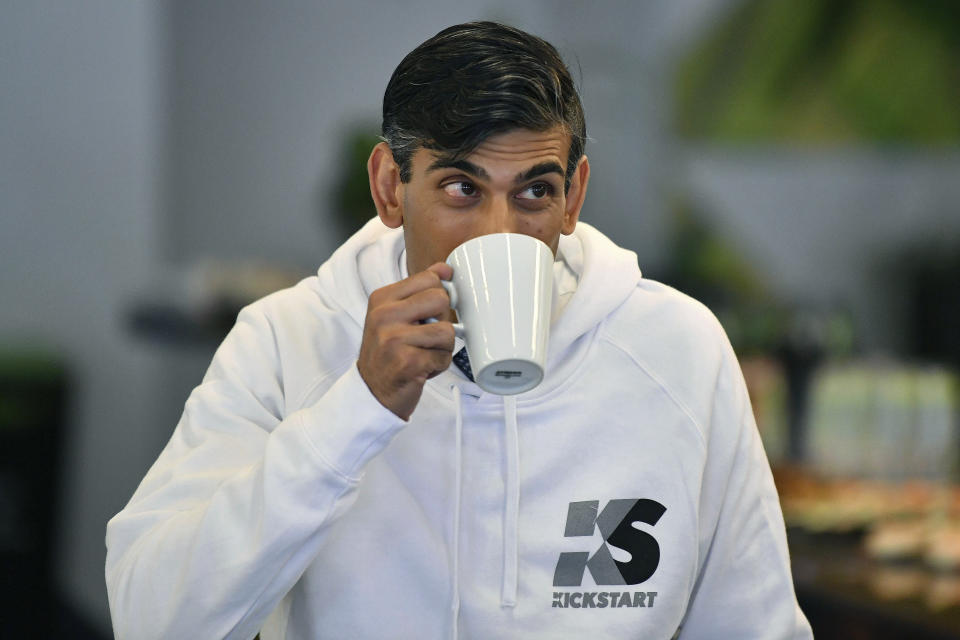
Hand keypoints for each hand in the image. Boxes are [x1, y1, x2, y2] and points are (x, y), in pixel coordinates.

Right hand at [357, 263, 455, 419]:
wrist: (372, 391)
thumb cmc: (389, 352)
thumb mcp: (396, 315)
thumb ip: (419, 290)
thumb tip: (445, 269)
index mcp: (382, 298)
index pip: (430, 278)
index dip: (438, 296)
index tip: (429, 313)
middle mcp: (384, 315)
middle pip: (441, 299)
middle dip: (441, 320)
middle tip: (425, 336)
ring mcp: (394, 339)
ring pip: (447, 331)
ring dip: (442, 347)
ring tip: (423, 353)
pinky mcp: (407, 362)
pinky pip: (444, 356)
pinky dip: (439, 365)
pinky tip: (421, 368)